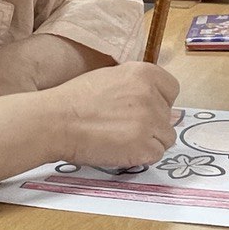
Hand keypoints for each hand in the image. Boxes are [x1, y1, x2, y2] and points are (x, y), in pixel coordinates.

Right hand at [53, 61, 179, 166]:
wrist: (56, 121)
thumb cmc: (76, 100)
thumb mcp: (111, 76)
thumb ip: (137, 86)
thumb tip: (158, 102)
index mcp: (144, 73)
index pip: (172, 89)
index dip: (159, 101)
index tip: (143, 108)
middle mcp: (151, 94)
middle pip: (168, 115)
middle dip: (151, 123)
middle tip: (124, 126)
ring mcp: (149, 121)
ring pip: (166, 137)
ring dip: (149, 141)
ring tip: (122, 139)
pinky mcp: (144, 146)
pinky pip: (156, 154)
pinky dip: (142, 156)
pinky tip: (121, 149)